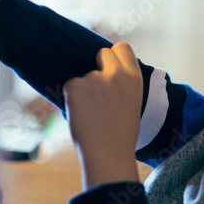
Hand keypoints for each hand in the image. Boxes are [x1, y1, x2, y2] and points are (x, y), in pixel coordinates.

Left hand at [63, 42, 143, 188]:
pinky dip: (71, 98)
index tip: (110, 66)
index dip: (115, 56)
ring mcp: (94, 79)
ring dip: (84, 89)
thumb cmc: (120, 136)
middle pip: (102, 53)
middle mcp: (116, 74)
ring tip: (92, 114)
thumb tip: (106, 70)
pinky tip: (81, 115)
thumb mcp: (132, 103)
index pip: (122, 48)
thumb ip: (123, 83)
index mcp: (133, 78)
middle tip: (97, 92)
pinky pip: (70, 86)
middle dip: (97, 67)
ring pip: (83, 76)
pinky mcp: (75, 86)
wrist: (108, 156)